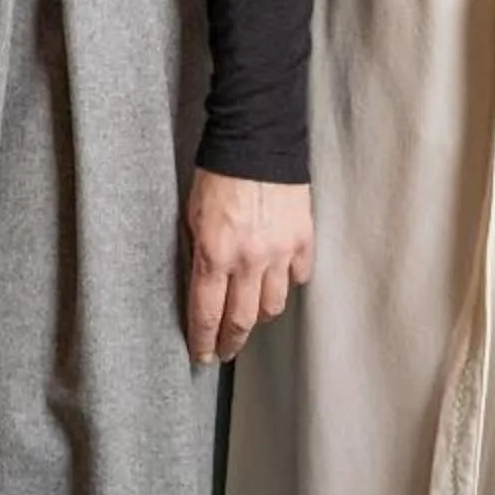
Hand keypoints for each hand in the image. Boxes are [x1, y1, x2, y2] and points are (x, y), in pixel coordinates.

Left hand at [185, 170, 312, 364]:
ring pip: (272, 305)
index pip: (206, 313)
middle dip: (231, 341)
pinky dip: (287, 282)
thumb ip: (199, 252)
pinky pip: (297, 276)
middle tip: (225, 351)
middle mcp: (248, 259)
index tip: (201, 355)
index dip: (203, 341)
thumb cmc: (216, 173)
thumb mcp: (191, 214)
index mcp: (214, 253)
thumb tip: (202, 284)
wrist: (256, 139)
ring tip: (249, 314)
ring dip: (258, 314)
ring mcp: (279, 251)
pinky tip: (277, 279)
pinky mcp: (303, 239)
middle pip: (242, 320)